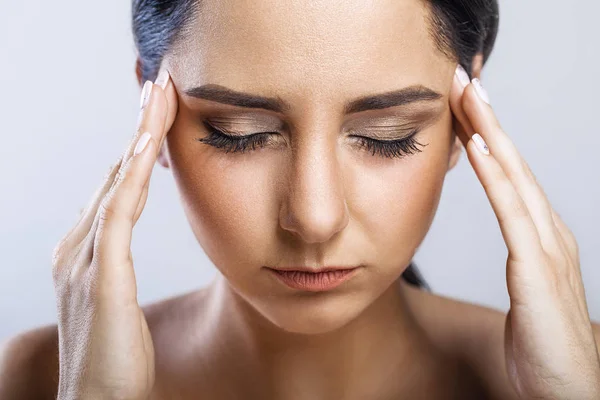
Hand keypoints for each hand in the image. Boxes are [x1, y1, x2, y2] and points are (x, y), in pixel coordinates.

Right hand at [51, 69, 177, 399]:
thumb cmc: (116, 357)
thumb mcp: (118, 302)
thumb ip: (118, 268)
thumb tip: (122, 243)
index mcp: (83, 253)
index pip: (116, 188)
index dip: (138, 150)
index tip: (161, 116)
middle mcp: (77, 248)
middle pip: (115, 175)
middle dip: (139, 130)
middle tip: (161, 89)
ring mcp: (83, 260)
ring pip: (117, 184)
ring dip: (138, 139)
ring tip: (159, 99)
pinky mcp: (100, 277)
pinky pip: (118, 215)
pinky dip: (132, 177)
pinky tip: (149, 147)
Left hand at [450, 65, 599, 398]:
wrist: (567, 394)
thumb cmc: (543, 348)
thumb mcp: (525, 293)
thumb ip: (521, 260)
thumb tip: (510, 239)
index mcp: (541, 238)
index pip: (510, 177)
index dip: (488, 137)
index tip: (465, 105)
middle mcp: (548, 234)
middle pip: (513, 165)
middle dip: (488, 120)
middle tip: (465, 80)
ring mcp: (546, 248)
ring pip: (513, 177)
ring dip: (489, 132)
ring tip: (468, 95)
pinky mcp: (536, 270)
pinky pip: (510, 213)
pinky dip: (494, 176)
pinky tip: (477, 147)